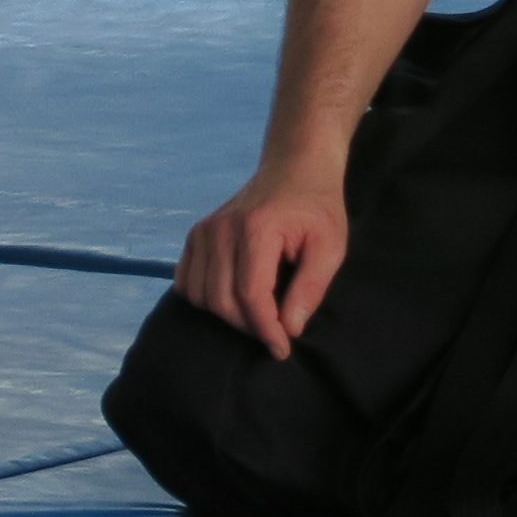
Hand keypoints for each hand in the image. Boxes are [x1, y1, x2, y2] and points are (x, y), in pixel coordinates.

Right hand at [176, 162, 352, 355]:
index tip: (282, 348)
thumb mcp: (331, 245)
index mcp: (256, 228)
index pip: (251, 294)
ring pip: (200, 296)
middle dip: (249, 326)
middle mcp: (221, 228)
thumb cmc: (317, 207)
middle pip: (222, 300)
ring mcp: (204, 230)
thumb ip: (311, 287)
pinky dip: (204, 299)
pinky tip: (232, 298)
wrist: (295, 167)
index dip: (265, 328)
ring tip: (258, 314)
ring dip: (227, 316)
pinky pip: (185, 282)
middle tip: (276, 332)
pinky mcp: (196, 234)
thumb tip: (290, 328)